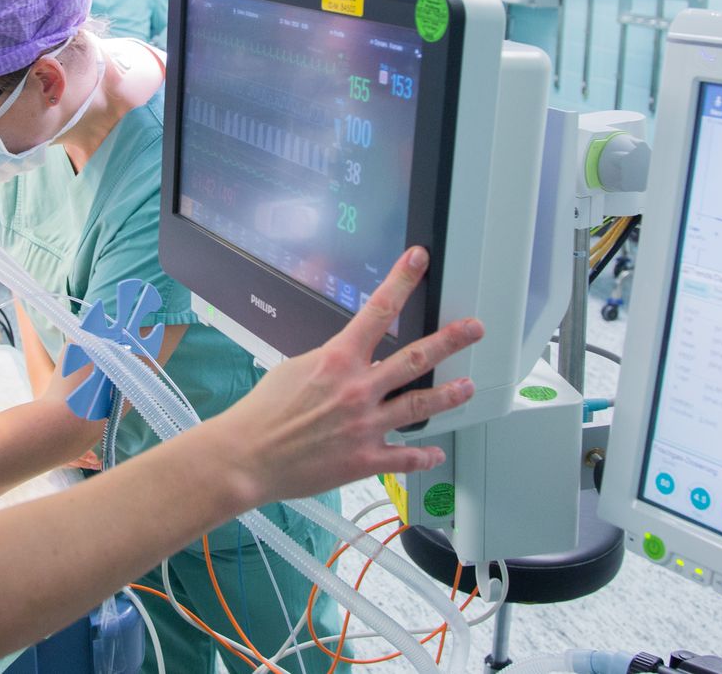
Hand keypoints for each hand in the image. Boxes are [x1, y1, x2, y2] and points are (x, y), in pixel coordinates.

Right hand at [203, 246, 482, 505]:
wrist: (247, 456)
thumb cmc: (263, 413)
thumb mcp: (294, 368)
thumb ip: (329, 361)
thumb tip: (347, 357)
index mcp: (337, 360)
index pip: (377, 310)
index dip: (402, 280)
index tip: (418, 260)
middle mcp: (358, 389)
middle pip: (415, 357)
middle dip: (450, 340)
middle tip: (474, 329)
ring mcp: (365, 425)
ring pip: (420, 406)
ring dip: (449, 395)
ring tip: (468, 387)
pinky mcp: (364, 459)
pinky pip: (404, 457)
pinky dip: (423, 455)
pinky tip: (436, 451)